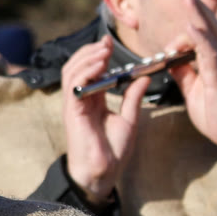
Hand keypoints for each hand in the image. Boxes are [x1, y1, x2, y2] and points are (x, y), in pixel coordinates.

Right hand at [60, 38, 147, 205]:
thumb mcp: (129, 119)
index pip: (91, 70)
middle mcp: (81, 99)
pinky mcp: (72, 111)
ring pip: (72, 71)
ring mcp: (74, 104)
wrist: (104, 172)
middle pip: (78, 66)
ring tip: (103, 51)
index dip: (99, 54)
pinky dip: (84, 72)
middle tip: (106, 43)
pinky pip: (73, 86)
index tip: (110, 43)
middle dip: (91, 51)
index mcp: (93, 100)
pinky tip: (98, 66)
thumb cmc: (113, 151)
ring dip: (87, 58)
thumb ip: (133, 98)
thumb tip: (145, 78)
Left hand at [167, 0, 216, 152]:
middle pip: (208, 27)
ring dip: (198, 15)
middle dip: (196, 9)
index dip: (188, 26)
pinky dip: (200, 38)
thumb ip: (183, 72)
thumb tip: (170, 59)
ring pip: (210, 34)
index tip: (173, 32)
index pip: (200, 36)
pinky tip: (192, 26)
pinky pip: (210, 53)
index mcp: (211, 63)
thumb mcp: (192, 90)